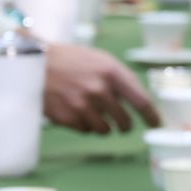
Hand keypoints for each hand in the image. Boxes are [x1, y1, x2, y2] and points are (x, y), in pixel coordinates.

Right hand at [43, 43, 158, 133]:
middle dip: (125, 125)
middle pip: (125, 121)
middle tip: (123, 124)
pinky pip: (85, 130)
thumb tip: (140, 102)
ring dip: (102, 125)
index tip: (155, 124)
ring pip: (105, 130)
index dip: (151, 116)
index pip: (141, 101)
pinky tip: (74, 110)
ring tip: (91, 112)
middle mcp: (99, 90)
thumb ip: (120, 78)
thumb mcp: (100, 59)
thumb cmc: (71, 60)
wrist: (35, 63)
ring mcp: (83, 106)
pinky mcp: (68, 118)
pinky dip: (84, 124)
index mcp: (111, 72)